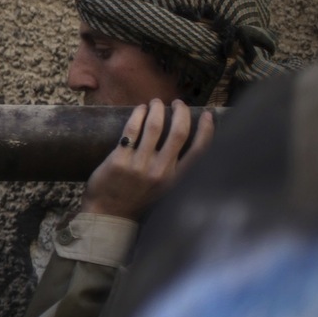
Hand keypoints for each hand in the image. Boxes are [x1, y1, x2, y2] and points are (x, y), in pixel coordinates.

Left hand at [83, 99, 214, 221]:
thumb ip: (176, 170)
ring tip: (155, 103)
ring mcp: (140, 165)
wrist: (109, 213)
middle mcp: (161, 171)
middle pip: (179, 133)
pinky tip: (140, 109)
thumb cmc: (138, 199)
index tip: (208, 115)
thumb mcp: (165, 189)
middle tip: (177, 103)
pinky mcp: (119, 160)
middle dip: (181, 112)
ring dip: (157, 109)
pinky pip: (132, 130)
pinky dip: (138, 115)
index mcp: (176, 179)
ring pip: (154, 127)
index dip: (207, 130)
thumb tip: (184, 142)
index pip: (200, 151)